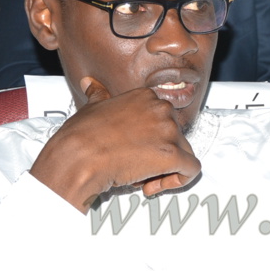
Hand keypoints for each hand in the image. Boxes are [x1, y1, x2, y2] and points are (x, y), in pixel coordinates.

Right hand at [30, 78, 201, 213]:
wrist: (78, 158)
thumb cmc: (81, 137)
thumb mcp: (90, 108)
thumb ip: (98, 95)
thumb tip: (90, 84)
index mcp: (145, 97)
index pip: (163, 120)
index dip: (151, 138)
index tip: (136, 148)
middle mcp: (161, 110)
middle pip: (175, 138)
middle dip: (158, 155)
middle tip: (136, 166)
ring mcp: (169, 131)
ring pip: (184, 154)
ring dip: (165, 170)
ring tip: (140, 178)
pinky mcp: (173, 155)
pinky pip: (191, 170)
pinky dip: (179, 181)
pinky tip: (155, 185)